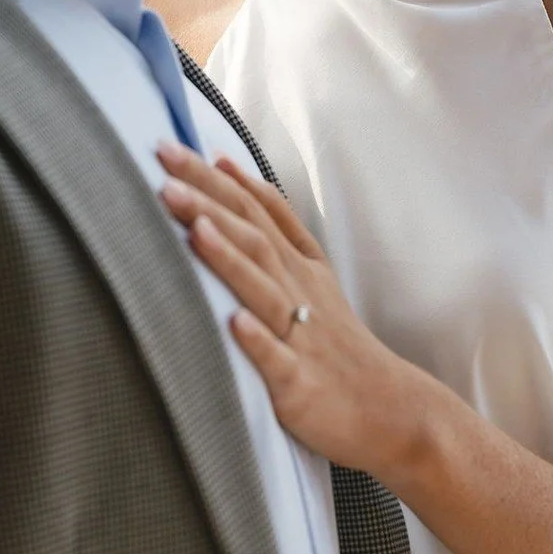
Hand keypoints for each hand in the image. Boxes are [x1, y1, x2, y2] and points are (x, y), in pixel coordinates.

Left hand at [157, 141, 418, 476]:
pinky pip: (278, 360)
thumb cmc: (335, 337)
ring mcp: (299, 334)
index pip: (249, 207)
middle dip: (206, 201)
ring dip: (228, 259)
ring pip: (262, 289)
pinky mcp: (300, 383)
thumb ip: (272, 216)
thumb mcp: (311, 266)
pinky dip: (258, 340)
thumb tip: (225, 165)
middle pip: (251, 235)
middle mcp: (296, 289)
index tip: (169, 146)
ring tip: (194, 230)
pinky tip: (234, 323)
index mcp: (295, 263)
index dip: (210, 177)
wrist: (389, 407)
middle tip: (163, 168)